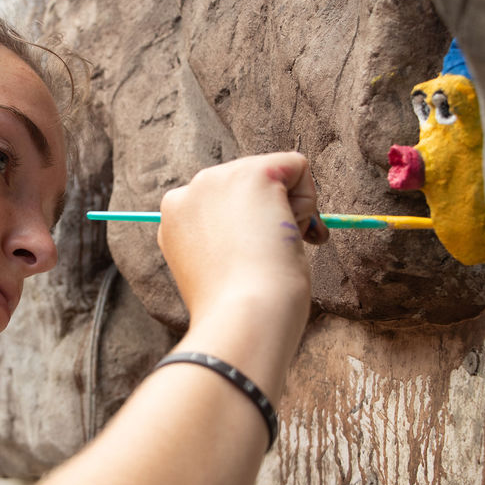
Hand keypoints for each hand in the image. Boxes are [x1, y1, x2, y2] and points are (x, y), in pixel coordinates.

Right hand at [157, 152, 327, 326]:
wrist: (241, 318)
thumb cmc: (233, 309)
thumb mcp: (213, 270)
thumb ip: (223, 241)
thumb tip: (262, 228)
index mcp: (175, 217)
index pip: (222, 204)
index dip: (245, 229)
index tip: (248, 260)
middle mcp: (190, 191)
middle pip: (247, 184)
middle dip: (267, 215)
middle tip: (267, 257)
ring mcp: (219, 178)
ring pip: (274, 176)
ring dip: (287, 212)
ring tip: (273, 249)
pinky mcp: (254, 174)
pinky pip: (298, 166)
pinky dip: (309, 200)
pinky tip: (289, 234)